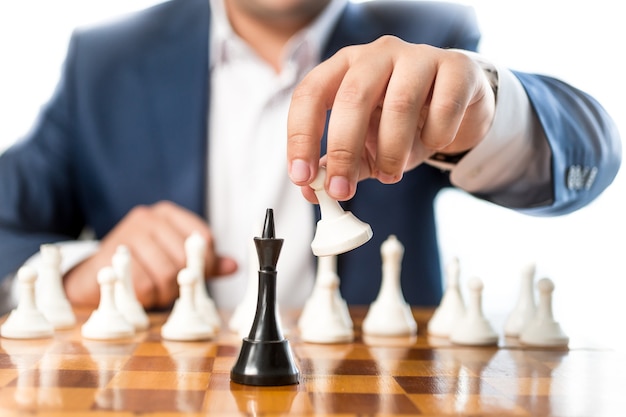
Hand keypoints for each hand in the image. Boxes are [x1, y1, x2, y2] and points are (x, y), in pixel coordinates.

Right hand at [64, 201, 237, 309]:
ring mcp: (127, 235)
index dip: (207, 263)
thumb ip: (205, 262)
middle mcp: (148, 218)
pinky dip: (147, 297)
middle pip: (185, 258)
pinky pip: (145, 286)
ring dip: (164, 292)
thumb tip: (234, 266)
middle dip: (182, 282)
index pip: (203, 237)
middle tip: (171, 287)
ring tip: (155, 290)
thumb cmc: (143, 266)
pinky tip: (140, 292)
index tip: (199, 275)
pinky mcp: (111, 257)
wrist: (93, 276)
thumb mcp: (176, 260)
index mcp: (167, 214)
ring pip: (166, 273)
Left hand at [287, 35, 495, 201]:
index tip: (302, 176)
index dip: (301, 136)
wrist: (458, 106)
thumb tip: (310, 191)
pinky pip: (444, 107)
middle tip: (342, 189)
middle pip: (351, 97)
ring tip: (391, 174)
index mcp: (344, 67)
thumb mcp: (365, 146)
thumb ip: (337, 166)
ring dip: (391, 151)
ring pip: (399, 103)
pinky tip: (432, 143)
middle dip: (343, 151)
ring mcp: (418, 56)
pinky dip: (435, 136)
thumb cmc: (404, 123)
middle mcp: (377, 54)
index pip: (310, 94)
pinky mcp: (457, 67)